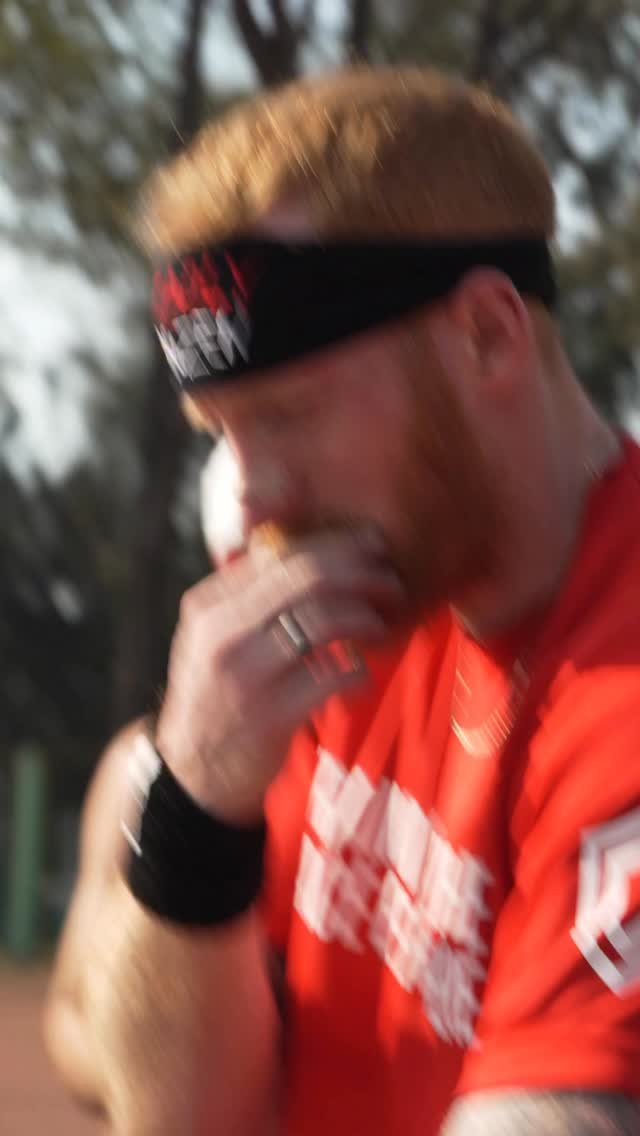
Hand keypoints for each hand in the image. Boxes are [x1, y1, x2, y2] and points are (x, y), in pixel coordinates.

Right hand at [155, 528, 404, 822]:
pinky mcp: (272, 716)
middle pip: (307, 577)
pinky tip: (364, 671)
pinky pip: (335, 676)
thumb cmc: (217, 695)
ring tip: (380, 624)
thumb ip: (251, 597)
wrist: (194, 774)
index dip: (337, 544)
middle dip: (361, 571)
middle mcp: (222, 633)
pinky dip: (360, 669)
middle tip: (392, 579)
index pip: (281, 553)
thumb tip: (314, 553)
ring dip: (366, 617)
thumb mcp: (214, 637)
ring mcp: (246, 675)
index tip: (372, 546)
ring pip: (324, 620)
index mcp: (208, 605)